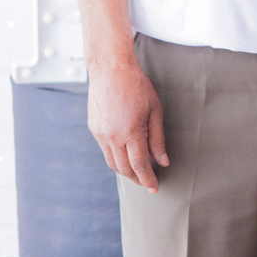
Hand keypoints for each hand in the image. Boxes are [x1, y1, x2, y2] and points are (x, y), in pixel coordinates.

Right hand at [87, 57, 167, 190]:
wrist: (110, 68)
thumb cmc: (137, 86)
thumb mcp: (155, 111)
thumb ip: (158, 139)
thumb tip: (162, 161)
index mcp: (131, 132)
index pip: (140, 165)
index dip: (147, 179)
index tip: (154, 188)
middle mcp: (113, 136)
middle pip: (124, 168)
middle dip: (136, 179)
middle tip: (147, 183)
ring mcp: (100, 133)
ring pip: (112, 162)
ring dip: (125, 171)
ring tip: (137, 173)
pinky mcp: (94, 128)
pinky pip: (105, 150)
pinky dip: (116, 158)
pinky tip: (125, 156)